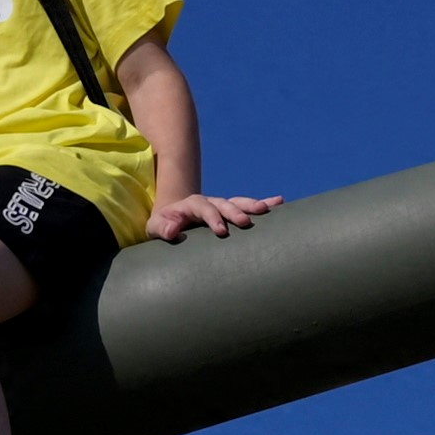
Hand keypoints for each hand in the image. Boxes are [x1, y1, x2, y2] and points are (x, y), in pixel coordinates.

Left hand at [145, 191, 281, 242]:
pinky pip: (247, 206)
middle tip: (245, 222)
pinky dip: (263, 203)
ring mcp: (221, 206)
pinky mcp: (230, 212)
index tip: (222, 231)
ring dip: (252, 205)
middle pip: (223, 203)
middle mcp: (209, 202)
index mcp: (191, 204)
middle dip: (235, 212)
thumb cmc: (163, 227)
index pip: (203, 207)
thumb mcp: (155, 228)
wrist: (171, 221)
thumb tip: (171, 231)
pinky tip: (279, 202)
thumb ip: (161, 228)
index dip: (213, 218)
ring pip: (238, 203)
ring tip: (267, 209)